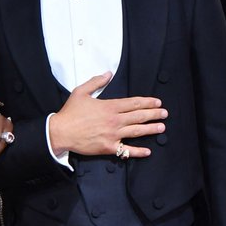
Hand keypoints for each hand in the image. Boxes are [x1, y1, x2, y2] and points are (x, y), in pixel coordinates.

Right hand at [48, 75, 166, 157]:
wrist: (61, 132)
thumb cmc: (70, 113)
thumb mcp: (81, 92)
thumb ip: (96, 81)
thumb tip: (108, 74)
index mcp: (110, 106)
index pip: (134, 103)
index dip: (148, 102)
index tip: (157, 102)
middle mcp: (114, 120)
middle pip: (139, 116)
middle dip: (154, 114)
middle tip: (164, 113)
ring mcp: (113, 134)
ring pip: (137, 131)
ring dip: (151, 129)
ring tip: (161, 127)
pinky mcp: (108, 147)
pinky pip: (127, 150)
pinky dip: (138, 151)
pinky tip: (148, 151)